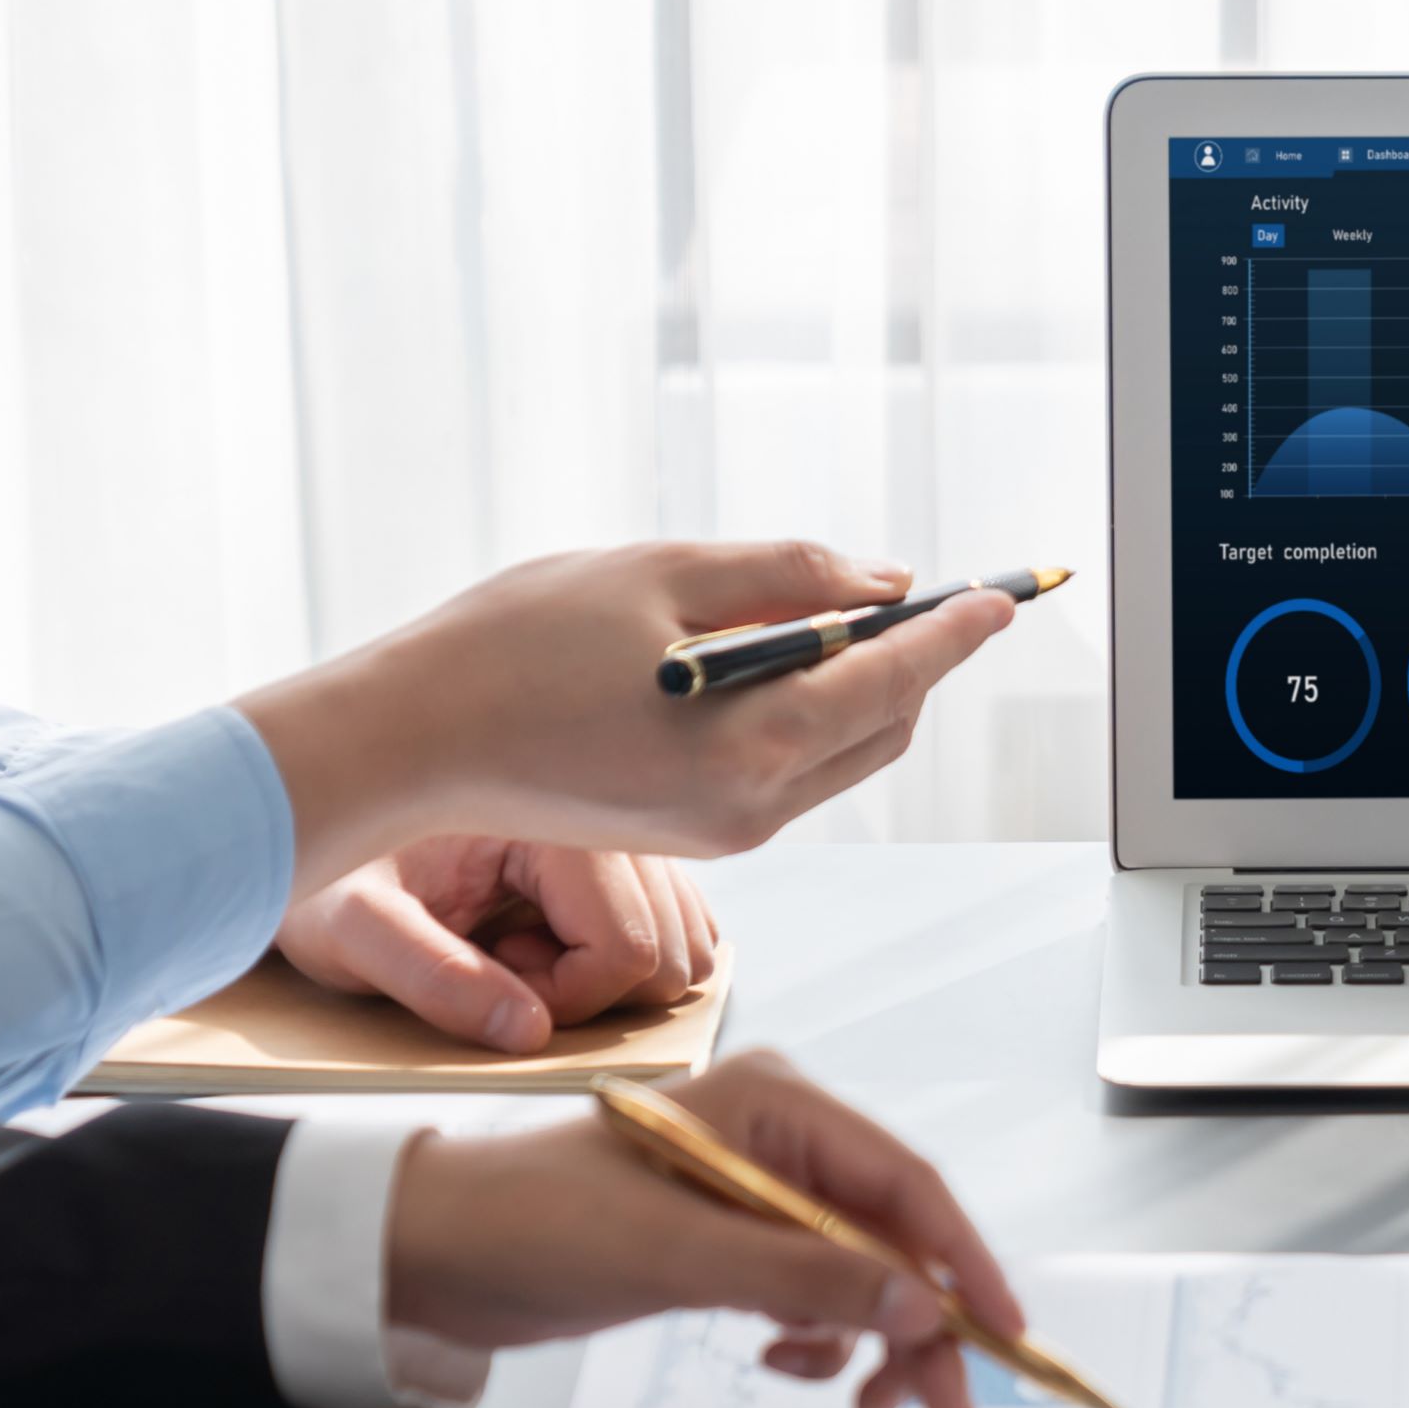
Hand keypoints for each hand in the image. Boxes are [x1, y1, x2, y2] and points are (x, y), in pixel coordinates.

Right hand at [233, 541, 1017, 891]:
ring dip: (859, 684)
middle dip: (916, 658)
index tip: (1001, 595)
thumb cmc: (513, 647)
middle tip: (929, 591)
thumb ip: (786, 575)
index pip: (897, 679)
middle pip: (883, 726)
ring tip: (846, 611)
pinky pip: (785, 768)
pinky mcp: (690, 833)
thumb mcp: (661, 574)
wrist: (408, 741)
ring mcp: (723, 831)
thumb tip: (882, 580)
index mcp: (753, 745)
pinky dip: (804, 710)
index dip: (955, 630)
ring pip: (838, 752)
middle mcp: (753, 807)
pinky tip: (774, 656)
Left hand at [279, 838, 721, 1050]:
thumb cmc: (321, 876)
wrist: (303, 827)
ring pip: (687, 939)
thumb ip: (434, 979)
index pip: (630, 942)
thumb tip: (532, 1034)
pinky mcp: (611, 856)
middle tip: (504, 968)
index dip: (569, 996)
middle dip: (595, 988)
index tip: (493, 983)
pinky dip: (623, 957)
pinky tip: (541, 940)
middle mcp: (596, 811)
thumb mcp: (351, 931)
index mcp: (542, 811)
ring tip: (519, 950)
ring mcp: (612, 833)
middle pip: (674, 947)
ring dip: (613, 975)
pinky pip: (671, 923)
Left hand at [380, 1049, 1029, 1407]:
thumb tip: (921, 1305)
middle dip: (924, 1327)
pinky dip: (819, 1336)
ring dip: (871, 1341)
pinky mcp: (733, 1241)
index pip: (907, 1183)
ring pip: (863, 1274)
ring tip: (853, 1401)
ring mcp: (758, 1193)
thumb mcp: (676, 1254)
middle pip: (895, 1238)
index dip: (965, 1262)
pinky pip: (817, 1293)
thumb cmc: (532, 1223)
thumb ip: (805, 1277)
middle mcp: (779, 1141)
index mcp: (776, 1105)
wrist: (432, 1254)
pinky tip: (785, 1359)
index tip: (1005, 1336)